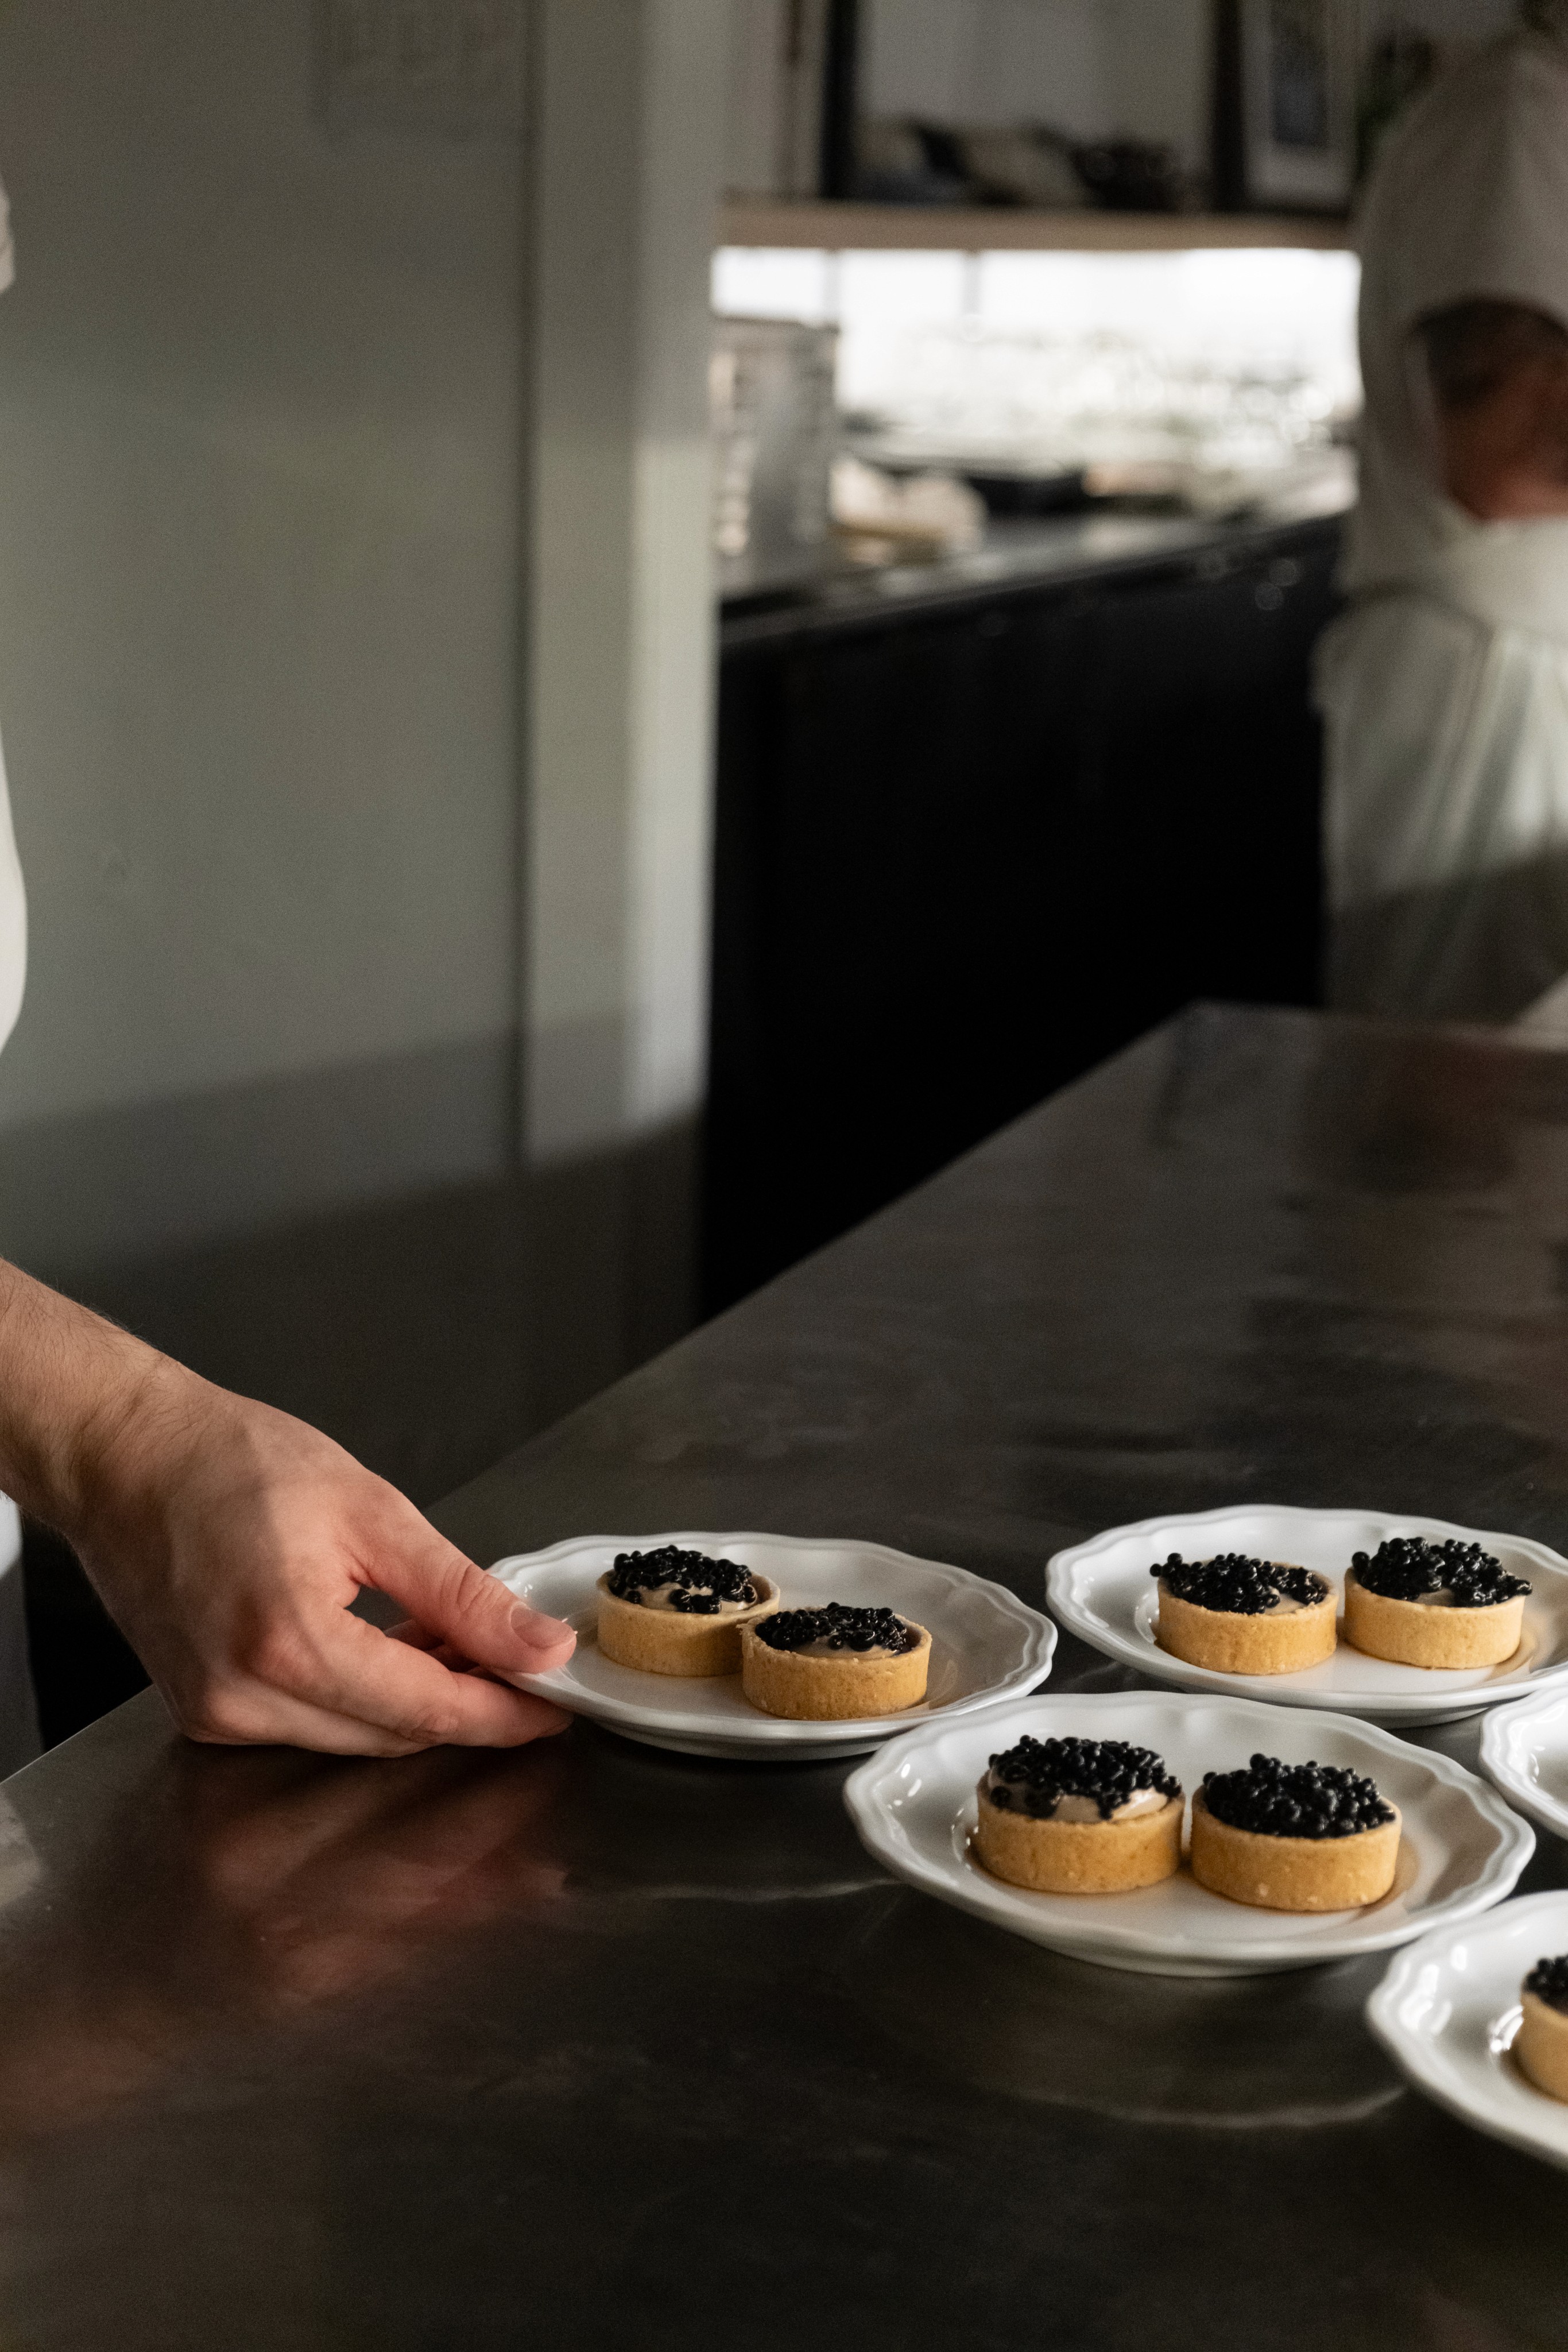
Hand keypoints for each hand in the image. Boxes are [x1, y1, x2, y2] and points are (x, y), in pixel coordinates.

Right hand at [68, 1361, 575, 1755]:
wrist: (126, 1457)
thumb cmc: (230, 1462)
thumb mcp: (372, 1512)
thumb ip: (461, 1594)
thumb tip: (536, 1645)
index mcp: (288, 1644)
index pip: (428, 1711)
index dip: (505, 1712)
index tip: (556, 1700)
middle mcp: (243, 1698)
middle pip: (394, 1737)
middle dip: (468, 1708)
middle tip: (520, 1663)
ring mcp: (216, 1715)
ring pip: (354, 1739)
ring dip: (416, 1705)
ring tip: (458, 1647)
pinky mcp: (204, 1714)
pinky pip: (310, 1727)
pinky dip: (361, 1699)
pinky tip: (392, 1653)